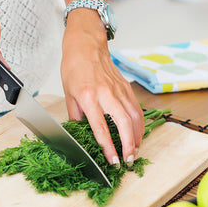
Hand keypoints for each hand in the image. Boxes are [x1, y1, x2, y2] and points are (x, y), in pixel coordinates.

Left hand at [60, 11, 143, 165]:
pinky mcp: (126, 87)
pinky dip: (139, 124)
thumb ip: (76, 116)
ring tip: (135, 151)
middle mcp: (106, 94)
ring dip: (137, 137)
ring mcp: (118, 90)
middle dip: (128, 145)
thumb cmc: (74, 67)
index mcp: (88, 97)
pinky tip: (137, 134)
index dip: (108, 147)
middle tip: (129, 160)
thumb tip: (80, 134)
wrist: (86, 45)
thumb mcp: (68, 94)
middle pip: (123, 124)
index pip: (101, 128)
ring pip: (134, 117)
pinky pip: (136, 108)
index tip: (113, 161)